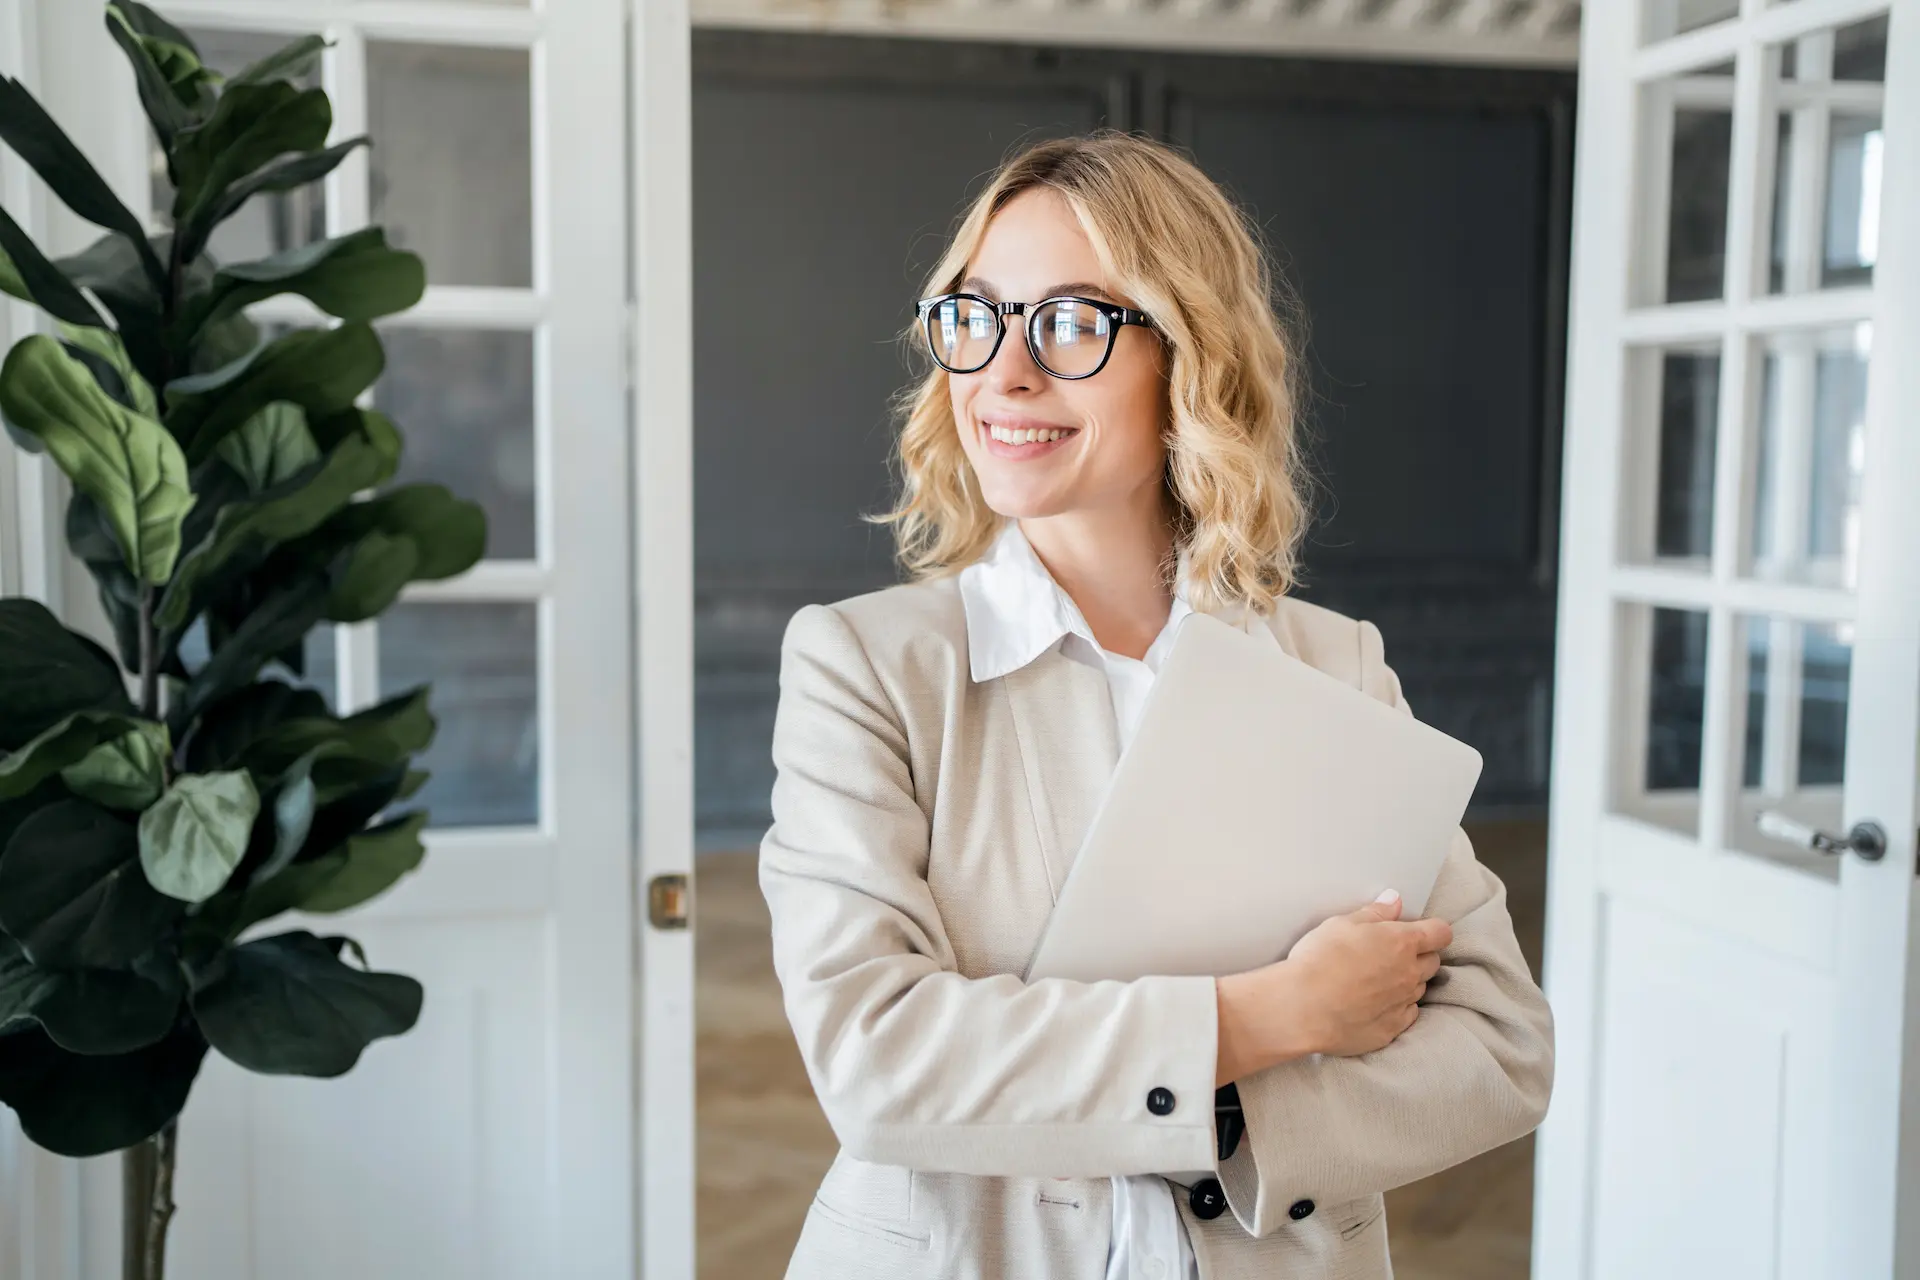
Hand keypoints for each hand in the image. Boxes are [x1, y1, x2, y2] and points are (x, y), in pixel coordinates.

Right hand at [1214, 890, 1451, 1085]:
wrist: (1302, 1007)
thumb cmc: (1319, 959)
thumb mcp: (1341, 924)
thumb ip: (1374, 913)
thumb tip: (1394, 900)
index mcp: (1402, 942)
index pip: (1441, 933)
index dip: (1433, 930)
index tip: (1419, 931)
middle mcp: (1410, 973)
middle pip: (1432, 962)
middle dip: (1418, 956)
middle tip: (1391, 954)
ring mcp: (1403, 1003)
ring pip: (1419, 989)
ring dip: (1406, 982)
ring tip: (1376, 980)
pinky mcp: (1392, 1029)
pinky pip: (1406, 1014)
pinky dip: (1397, 1007)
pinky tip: (1374, 1004)